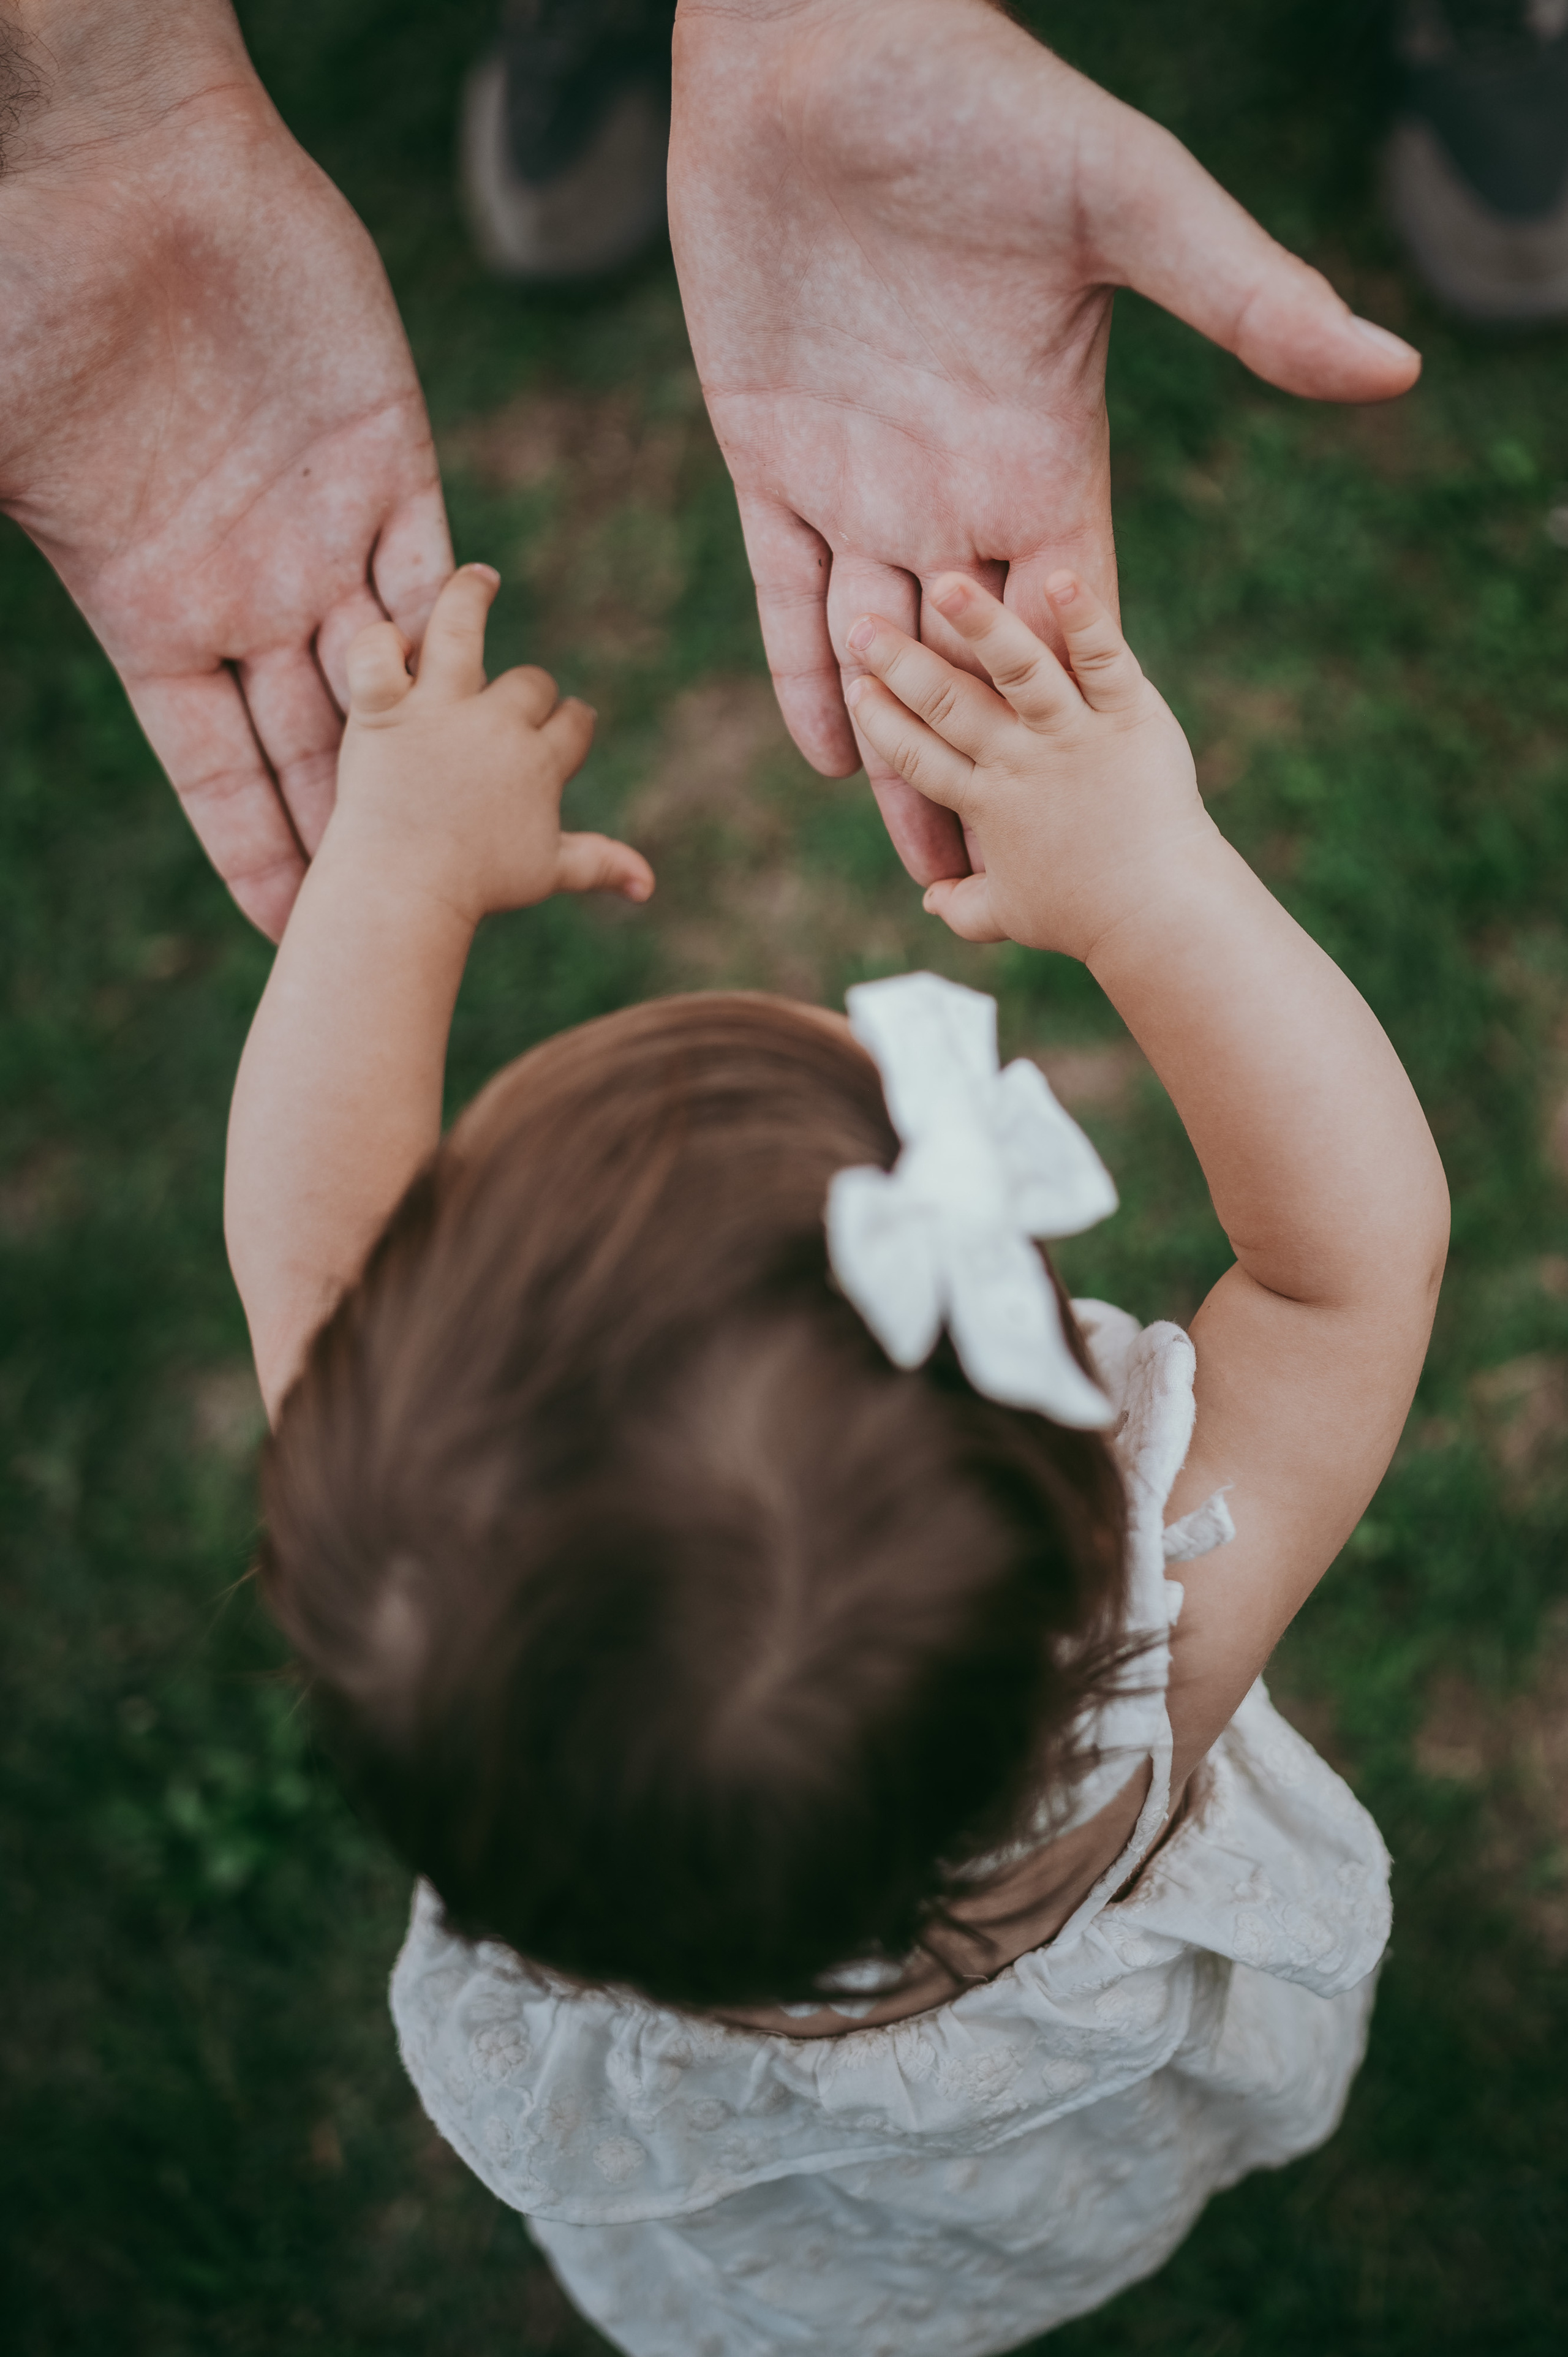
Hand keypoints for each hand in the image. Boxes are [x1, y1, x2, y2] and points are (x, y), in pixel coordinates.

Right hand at [0, 3, 451, 938]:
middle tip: (391, 931)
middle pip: (312, 749)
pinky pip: (440, 567)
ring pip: (389, 680)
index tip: (287, 935)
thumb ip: (5, 533)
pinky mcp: (390, 452)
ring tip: (475, 848)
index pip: (211, 763)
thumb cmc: (29, 291)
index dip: (250, 850)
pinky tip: (501, 706)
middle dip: (347, 840)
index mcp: (152, 606)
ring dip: (424, 761)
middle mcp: (248, 587)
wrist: (117, 161)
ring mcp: (321, 525)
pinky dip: (469, 632)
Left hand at [334, 565, 652, 926]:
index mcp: (540, 762)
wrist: (406, 893)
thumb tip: (648, 886)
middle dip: (526, 692)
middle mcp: (495, 725)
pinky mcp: (381, 710)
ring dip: (468, 595)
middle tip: (509, 705)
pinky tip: (393, 647)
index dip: (571, 722)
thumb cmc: (476, 888)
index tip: (567, 724)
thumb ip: (599, 863)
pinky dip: (380, 642)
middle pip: (528, 683)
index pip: (573, 722)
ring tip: (479, 578)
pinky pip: (375, 652)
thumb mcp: (545, 873)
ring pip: (457, 626)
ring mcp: (436, 712)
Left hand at [670, 0, 1418, 884]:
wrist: (819, 46)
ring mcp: (861, 476)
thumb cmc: (979, 98)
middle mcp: (956, 484)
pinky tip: (822, 754)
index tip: (1101, 812)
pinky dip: (801, 669)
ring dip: (898, 750)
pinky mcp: (770, 454)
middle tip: (1001, 879)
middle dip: (988, 768)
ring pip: (880, 650)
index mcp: (1045, 448)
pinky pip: (782, 588)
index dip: (1077, 711)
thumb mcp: (1125, 201)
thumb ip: (1242, 295)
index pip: (1068, 609)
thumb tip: (1392, 364)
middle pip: (976, 665)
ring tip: (918, 859)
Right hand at [844, 570, 1209, 960]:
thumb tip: (932, 901)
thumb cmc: (1087, 918)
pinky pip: (1103, 659)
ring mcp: (1074, 734)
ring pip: (1019, 670)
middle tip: (859, 627)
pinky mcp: (1129, 714)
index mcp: (986, 803)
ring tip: (945, 584)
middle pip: (950, 706)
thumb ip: (965, 904)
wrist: (1163, 916)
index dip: (881, 724)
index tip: (853, 689)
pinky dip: (1084, 617)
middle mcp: (1020, 762)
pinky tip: (1058, 576)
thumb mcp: (1013, 916)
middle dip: (900, 664)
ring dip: (980, 626)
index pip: (917, 758)